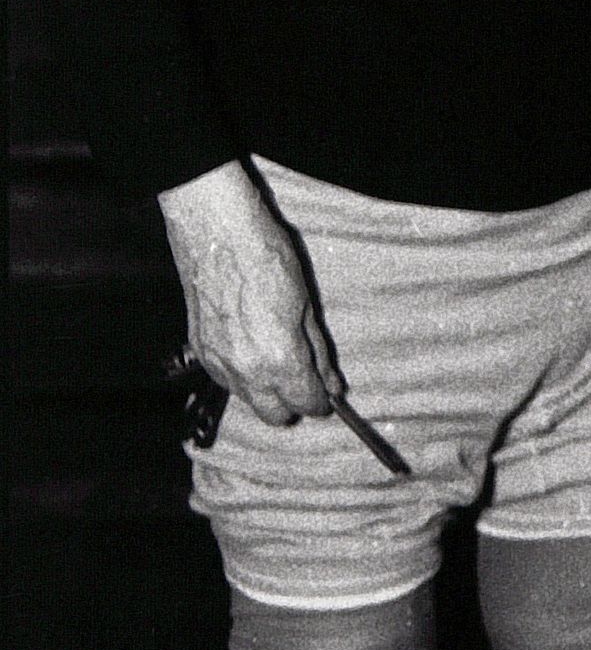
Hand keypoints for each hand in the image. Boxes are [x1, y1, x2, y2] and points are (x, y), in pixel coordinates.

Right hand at [158, 160, 340, 424]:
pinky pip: (226, 380)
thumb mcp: (307, 304)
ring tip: (277, 358)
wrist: (216, 234)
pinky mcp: (200, 352)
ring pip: (248, 400)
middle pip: (275, 415)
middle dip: (294, 402)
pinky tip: (251, 349)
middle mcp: (247, 372)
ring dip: (266, 391)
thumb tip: (330, 381)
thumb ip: (318, 350)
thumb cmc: (266, 258)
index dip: (321, 399)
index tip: (327, 392)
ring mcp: (219, 364)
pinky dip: (242, 375)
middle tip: (305, 378)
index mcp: (280, 360)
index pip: (307, 402)